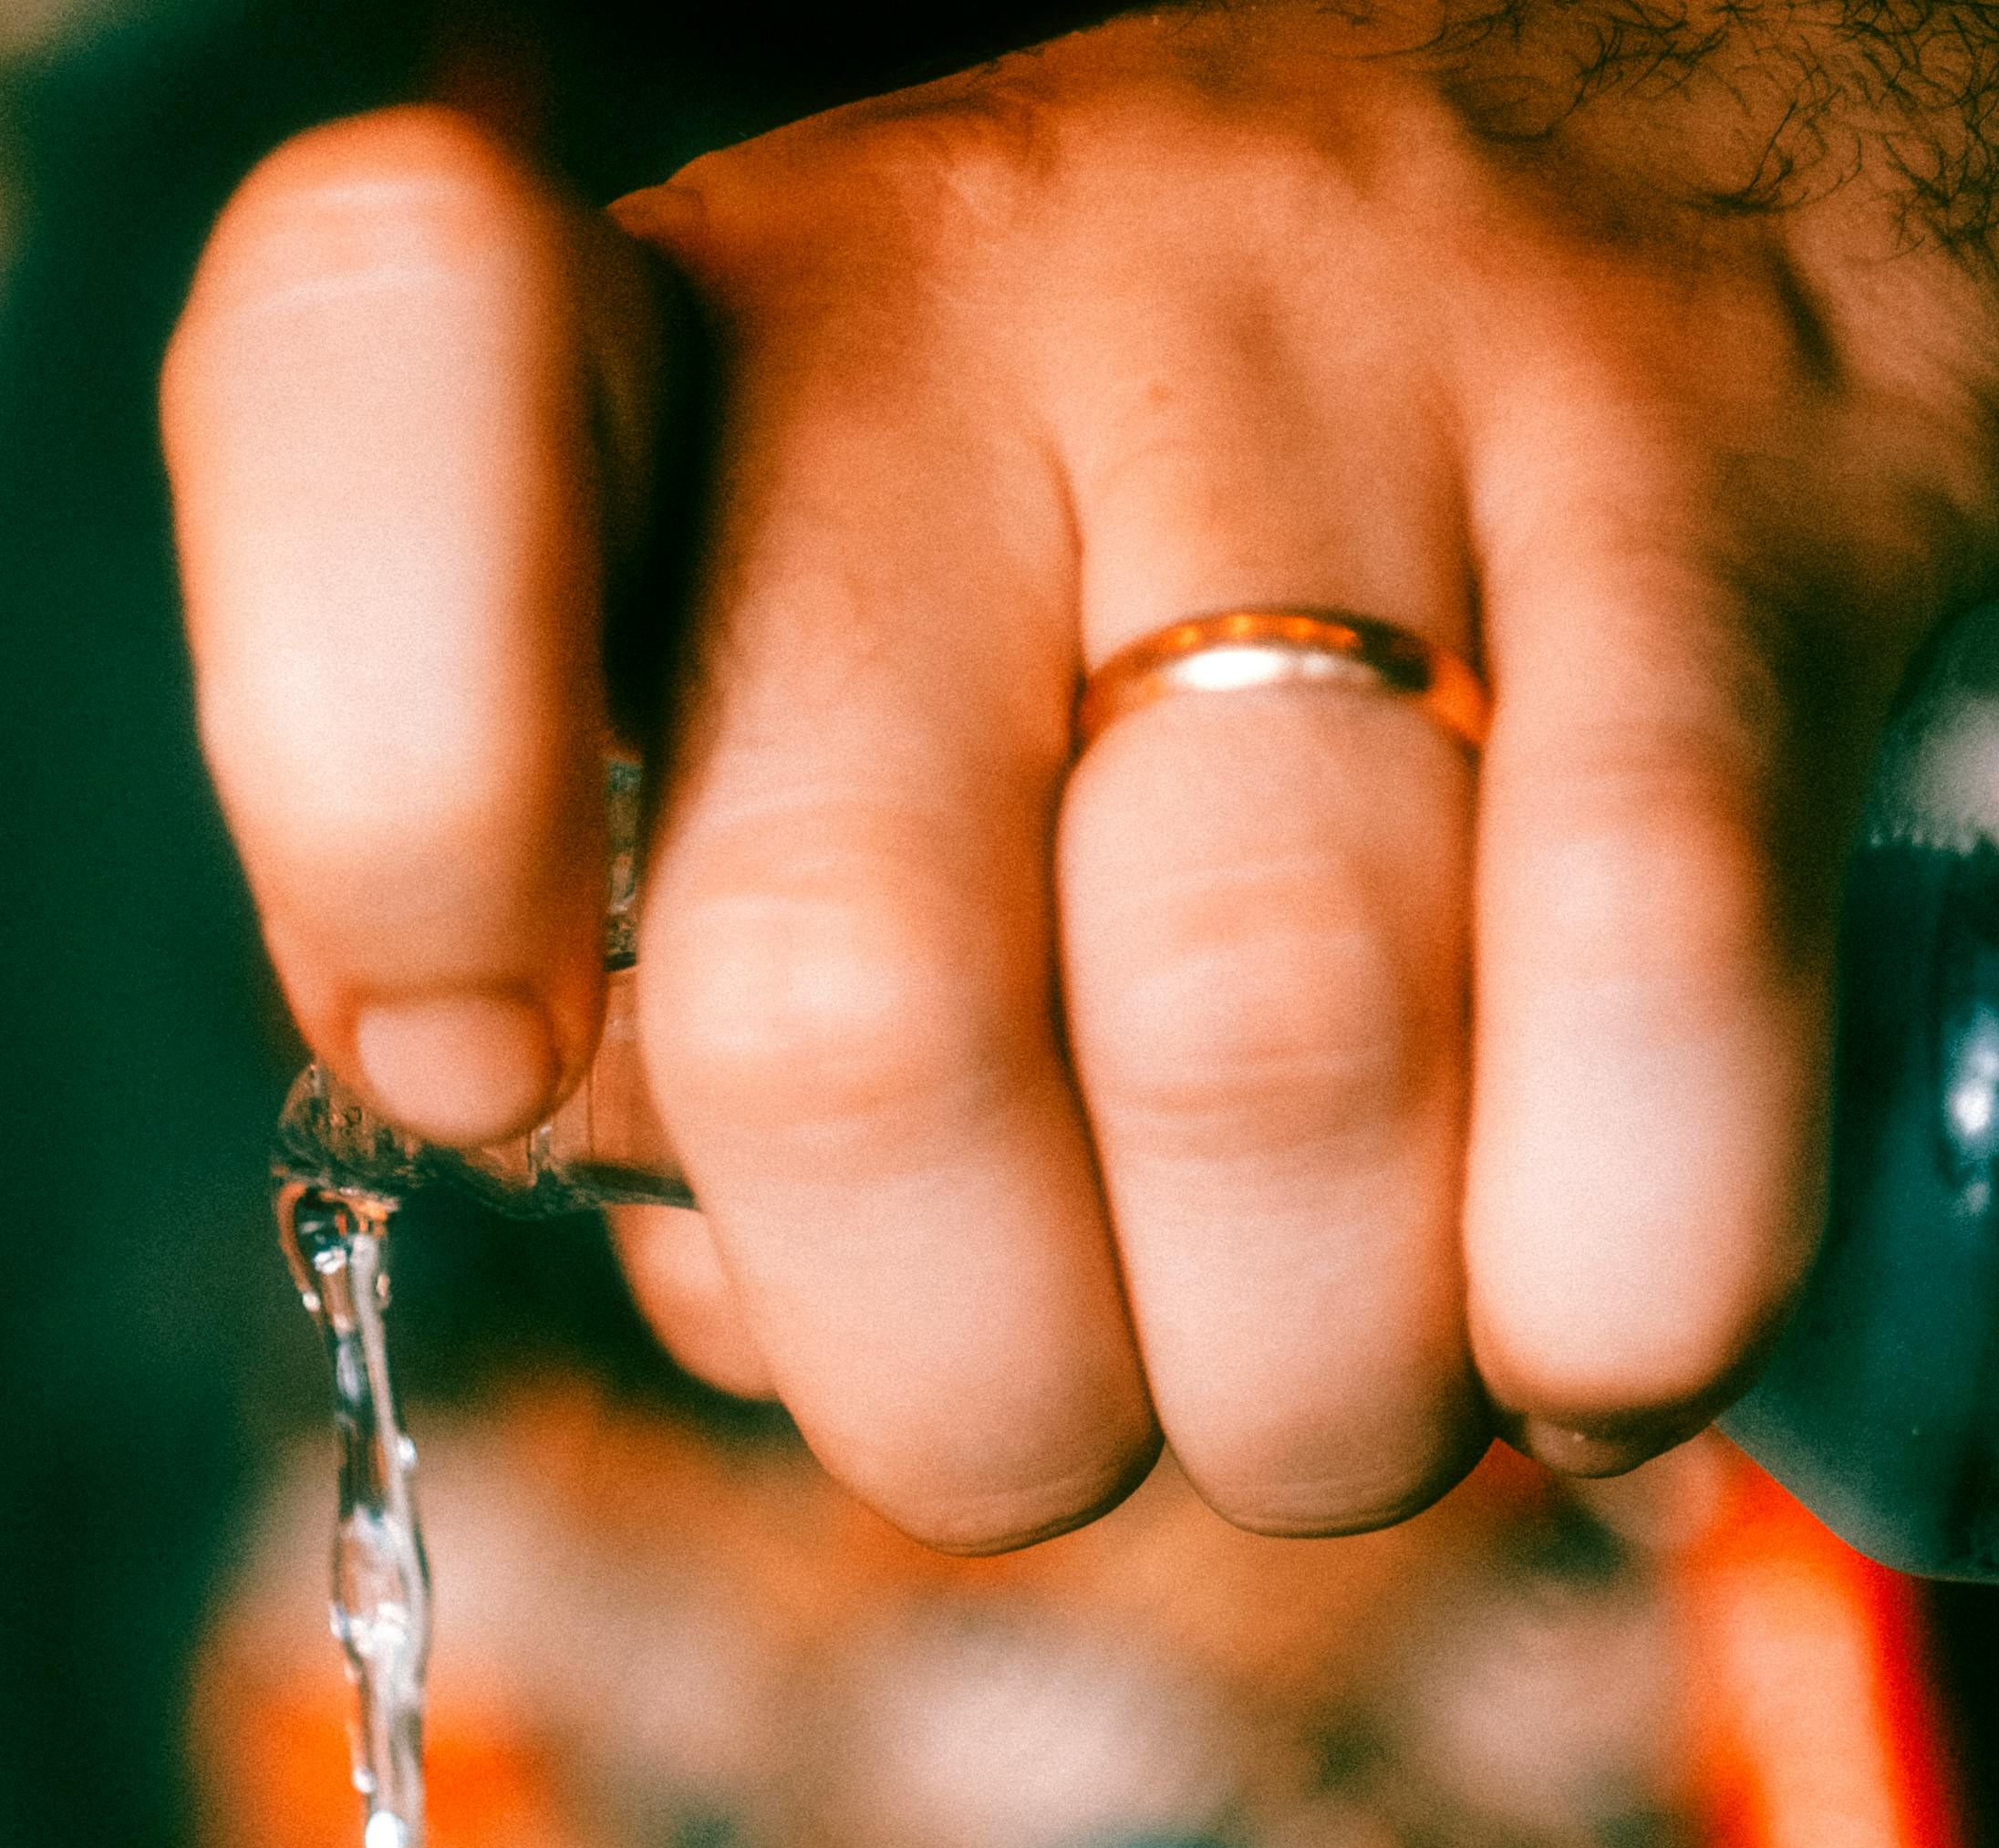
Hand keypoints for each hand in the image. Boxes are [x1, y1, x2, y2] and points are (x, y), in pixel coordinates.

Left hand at [162, 10, 1998, 1547]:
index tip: (473, 1046)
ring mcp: (1358, 367)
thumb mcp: (741, 784)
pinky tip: (1568, 1314)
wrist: (1639, 224)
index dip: (385, 794)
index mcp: (636, 385)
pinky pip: (1633, 997)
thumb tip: (744, 1301)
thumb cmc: (1076, 657)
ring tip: (1325, 1349)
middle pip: (843, 996)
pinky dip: (1597, 1290)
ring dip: (1297, 1380)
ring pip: (1258, 1045)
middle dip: (958, 1379)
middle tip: (1058, 1380)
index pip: (369, 384)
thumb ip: (627, 1060)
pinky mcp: (1722, 484)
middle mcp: (964, 313)